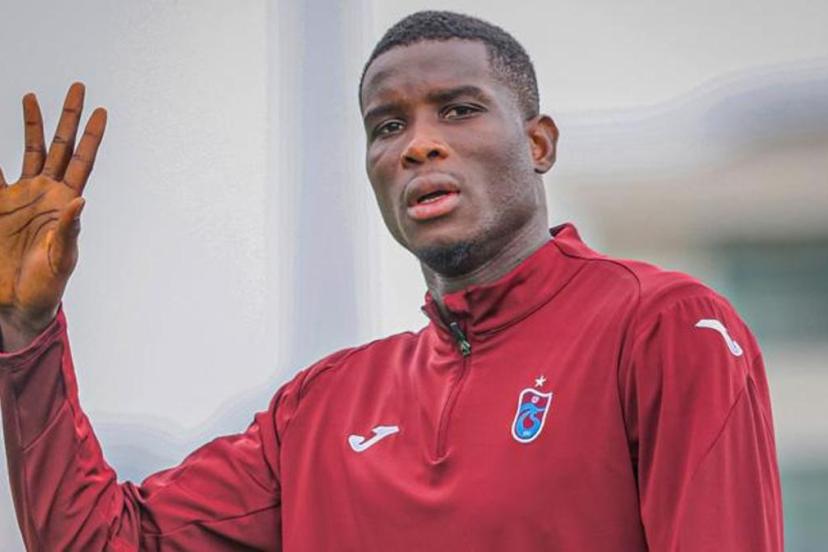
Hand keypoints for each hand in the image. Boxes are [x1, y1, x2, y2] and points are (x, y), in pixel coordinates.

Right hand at [0, 82, 105, 337]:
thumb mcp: (62, 259)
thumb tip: (80, 201)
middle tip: (78, 86)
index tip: (101, 110)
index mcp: (66, 203)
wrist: (18, 302)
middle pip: (59, 146)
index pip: (82, 161)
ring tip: (31, 95)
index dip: (91, 137)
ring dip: (32, 124)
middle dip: (67, 117)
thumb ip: (69, 231)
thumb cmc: (47, 285)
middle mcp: (46, 193)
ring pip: (29, 151)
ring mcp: (21, 197)